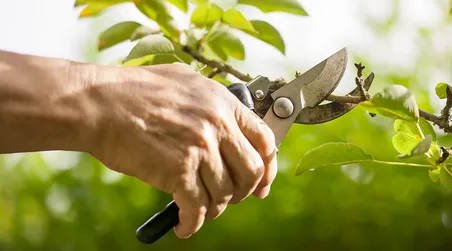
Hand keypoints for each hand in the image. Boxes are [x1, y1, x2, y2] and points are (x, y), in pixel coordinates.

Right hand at [85, 64, 277, 238]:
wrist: (100, 103)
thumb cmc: (136, 90)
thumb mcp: (185, 81)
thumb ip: (212, 102)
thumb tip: (229, 122)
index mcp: (223, 103)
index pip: (265, 140)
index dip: (268, 167)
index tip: (262, 183)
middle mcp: (218, 126)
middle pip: (252, 172)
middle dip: (244, 192)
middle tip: (232, 197)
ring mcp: (200, 149)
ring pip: (225, 194)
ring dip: (215, 208)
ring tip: (202, 209)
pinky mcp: (178, 171)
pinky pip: (197, 208)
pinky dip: (193, 224)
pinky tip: (185, 226)